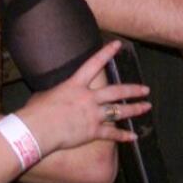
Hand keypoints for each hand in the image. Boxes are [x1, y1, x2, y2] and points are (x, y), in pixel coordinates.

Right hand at [20, 40, 150, 152]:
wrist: (37, 129)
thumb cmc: (36, 112)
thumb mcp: (46, 94)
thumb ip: (58, 92)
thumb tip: (57, 93)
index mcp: (75, 85)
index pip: (94, 64)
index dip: (106, 53)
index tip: (117, 45)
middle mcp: (88, 98)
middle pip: (116, 91)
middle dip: (133, 89)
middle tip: (145, 89)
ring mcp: (92, 115)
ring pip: (119, 111)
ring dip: (134, 109)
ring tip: (146, 107)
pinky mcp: (92, 131)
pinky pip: (112, 134)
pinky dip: (123, 136)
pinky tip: (134, 137)